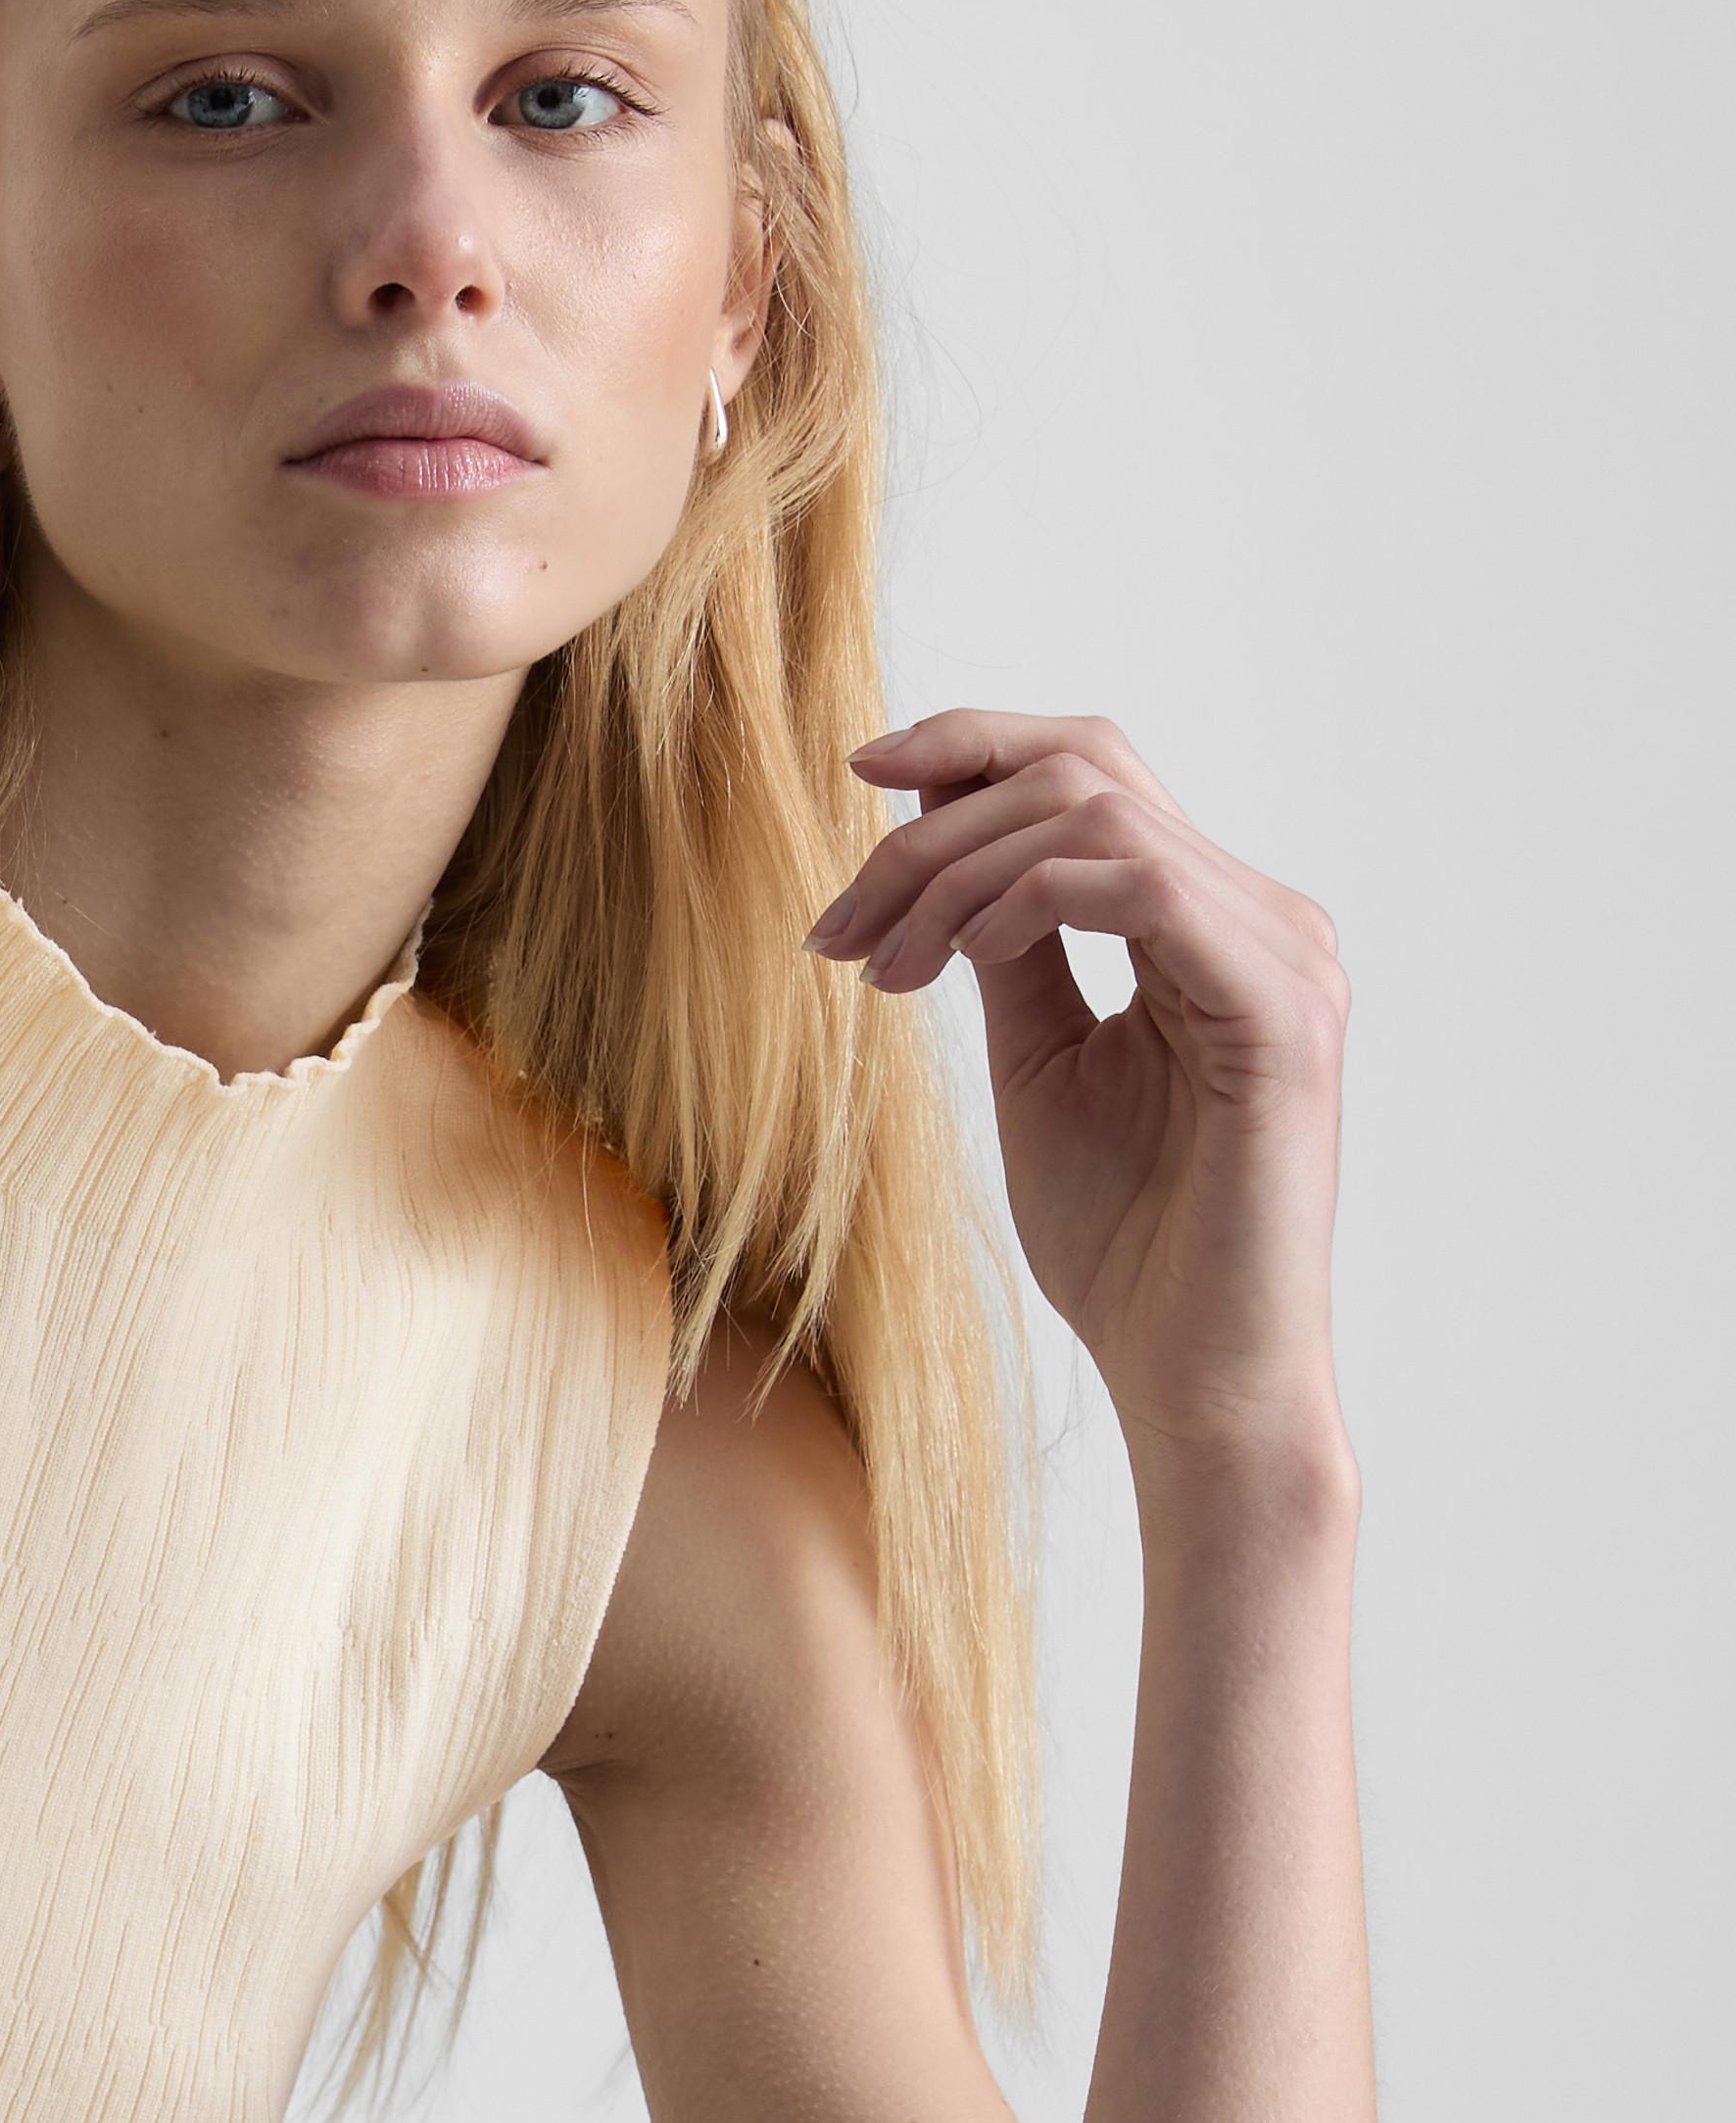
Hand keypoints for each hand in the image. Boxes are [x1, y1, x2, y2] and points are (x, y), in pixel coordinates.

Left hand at [808, 709, 1351, 1477]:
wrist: (1193, 1376)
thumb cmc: (1128, 1248)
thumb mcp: (1039, 1066)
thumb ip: (1011, 952)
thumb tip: (943, 851)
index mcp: (1214, 927)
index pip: (1096, 772)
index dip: (974, 746)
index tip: (856, 773)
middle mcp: (1266, 920)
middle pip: (1087, 769)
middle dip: (933, 824)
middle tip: (837, 927)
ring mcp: (1284, 958)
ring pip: (1098, 815)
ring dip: (956, 871)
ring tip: (883, 966)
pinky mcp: (1279, 1013)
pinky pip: (1140, 884)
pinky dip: (1025, 898)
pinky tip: (956, 960)